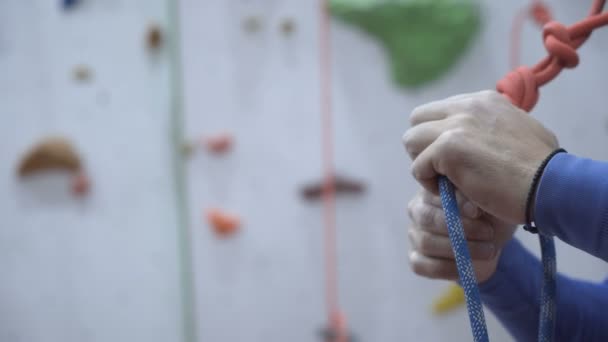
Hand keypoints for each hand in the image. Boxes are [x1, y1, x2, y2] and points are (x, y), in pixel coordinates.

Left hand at [403, 90, 558, 223]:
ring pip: (410, 140)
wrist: (550, 185)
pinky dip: (428, 184)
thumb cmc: (540, 168)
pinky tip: (453, 193)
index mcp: (483, 100)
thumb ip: (491, 127)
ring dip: (422, 163)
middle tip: (441, 169)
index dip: (439, 137)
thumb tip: (475, 137)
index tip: (454, 158)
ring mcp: (455, 125)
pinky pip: (417, 167)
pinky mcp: (447, 148)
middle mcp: (466, 106)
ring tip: (444, 181)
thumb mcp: (518, 130)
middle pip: (417, 119)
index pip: (439, 111)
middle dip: (423, 145)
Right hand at [407, 190, 516, 282]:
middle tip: (488, 233)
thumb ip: (476, 201)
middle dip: (458, 228)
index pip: (434, 195)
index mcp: (430, 191)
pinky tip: (469, 267)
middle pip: (426, 219)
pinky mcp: (416, 260)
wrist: (492, 242)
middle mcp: (417, 211)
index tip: (478, 212)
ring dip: (458, 249)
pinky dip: (447, 268)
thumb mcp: (487, 204)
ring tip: (487, 250)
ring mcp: (415, 236)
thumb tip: (472, 209)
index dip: (456, 204)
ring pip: (425, 243)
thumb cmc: (488, 216)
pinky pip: (422, 266)